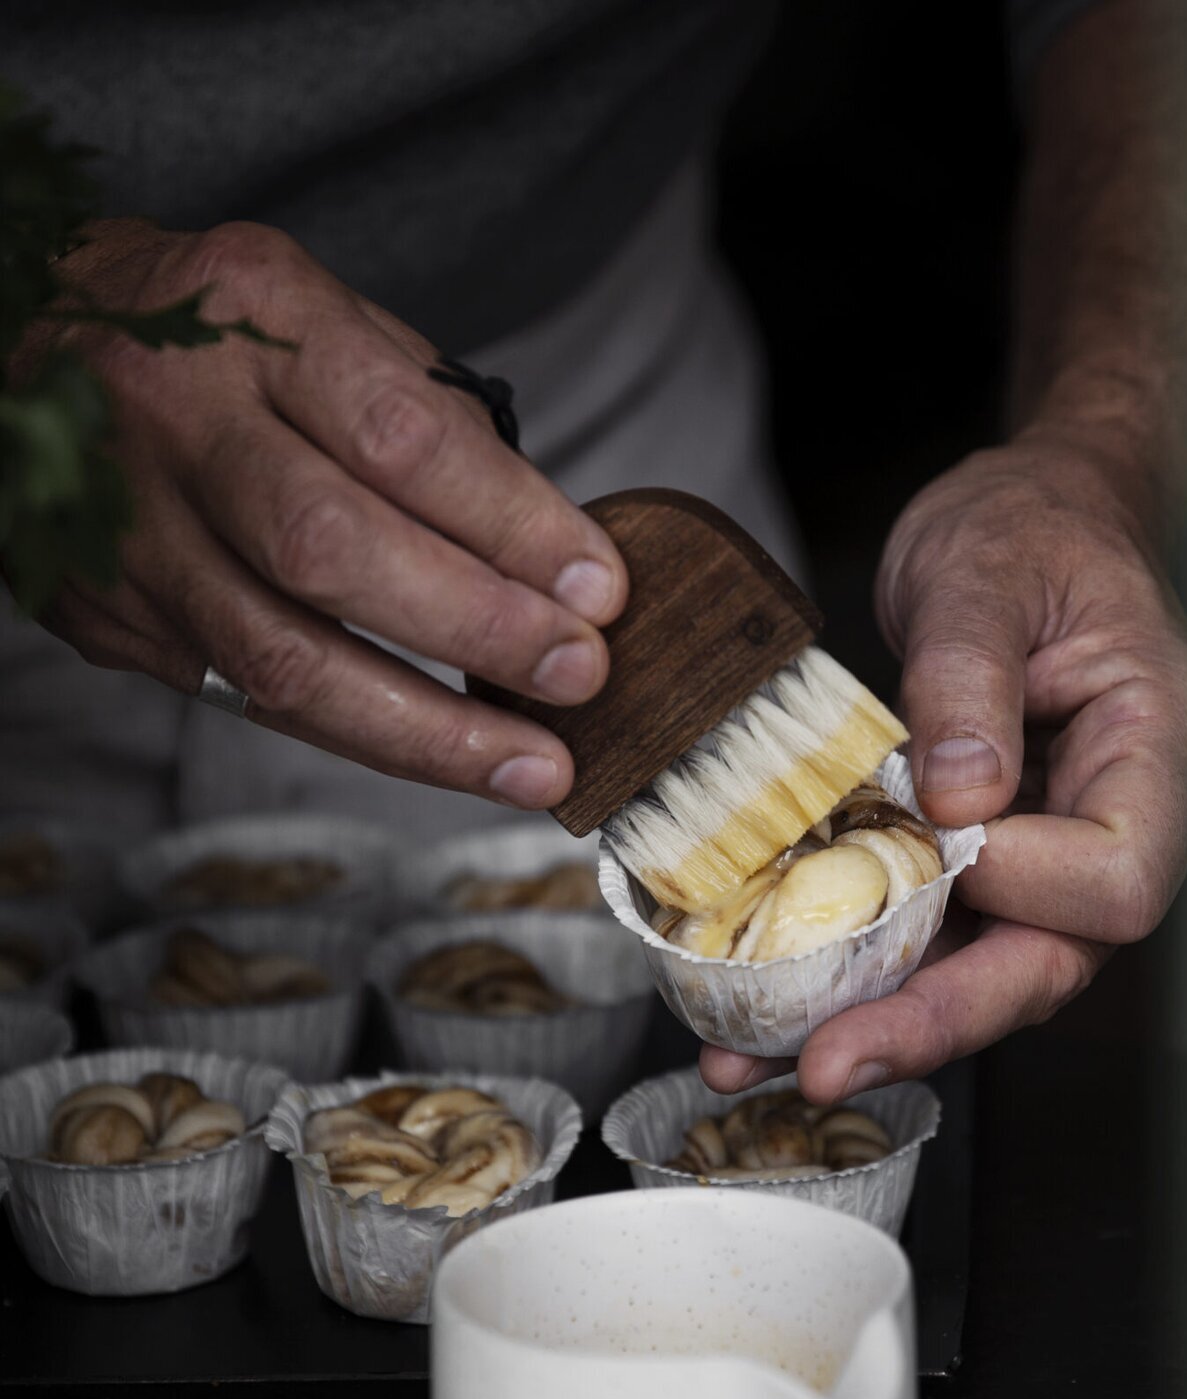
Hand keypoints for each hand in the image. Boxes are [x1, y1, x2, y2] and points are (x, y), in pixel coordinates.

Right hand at [21, 219, 627, 807]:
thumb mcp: (327, 316)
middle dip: (476, 630)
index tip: (598, 588)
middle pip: (332, 550)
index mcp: (249, 314)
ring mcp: (127, 526)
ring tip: (532, 765)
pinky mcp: (104, 612)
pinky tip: (440, 755)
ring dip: (426, 731)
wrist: (30, 335)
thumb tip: (551, 550)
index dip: (510, 524)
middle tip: (578, 675)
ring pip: (279, 658)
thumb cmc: (220, 335)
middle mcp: (174, 419)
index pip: (398, 436)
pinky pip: (244, 694)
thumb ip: (428, 416)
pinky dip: (357, 734)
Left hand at [700, 431, 1186, 1101]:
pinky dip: (854, 974)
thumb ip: (968, 680)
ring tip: (759, 1056)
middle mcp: (1116, 822)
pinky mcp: (989, 862)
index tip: (937, 838)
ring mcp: (1051, 851)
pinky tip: (771, 1008)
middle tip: (825, 1063)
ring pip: (980, 971)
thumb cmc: (1031, 529)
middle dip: (934, 1018)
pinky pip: (932, 936)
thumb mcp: (984, 574)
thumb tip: (958, 803)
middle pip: (1047, 962)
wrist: (1025, 522)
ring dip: (872, 1020)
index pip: (1117, 877)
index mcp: (1156, 748)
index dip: (1024, 881)